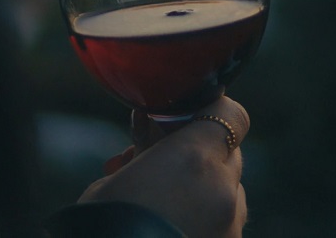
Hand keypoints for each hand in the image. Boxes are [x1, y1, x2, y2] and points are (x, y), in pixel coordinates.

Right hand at [78, 96, 249, 237]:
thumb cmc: (104, 226)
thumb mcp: (116, 181)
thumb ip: (147, 154)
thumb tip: (151, 140)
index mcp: (195, 160)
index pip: (231, 114)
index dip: (211, 110)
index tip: (185, 116)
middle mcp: (223, 191)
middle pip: (229, 154)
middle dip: (200, 152)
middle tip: (160, 160)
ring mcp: (230, 228)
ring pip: (229, 192)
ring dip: (204, 188)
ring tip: (162, 201)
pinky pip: (225, 224)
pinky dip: (205, 219)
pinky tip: (171, 224)